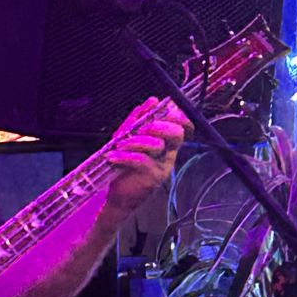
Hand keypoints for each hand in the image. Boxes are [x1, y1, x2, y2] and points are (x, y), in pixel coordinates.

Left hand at [104, 96, 190, 217]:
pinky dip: (124, 156)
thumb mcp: (127, 138)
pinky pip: (141, 160)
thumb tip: (152, 100)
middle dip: (159, 125)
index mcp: (166, 143)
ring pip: (156, 145)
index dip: (179, 116)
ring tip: (119, 145)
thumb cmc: (123, 165)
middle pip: (176, 133)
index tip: (166, 110)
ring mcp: (162, 167)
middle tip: (141, 128)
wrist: (117, 196)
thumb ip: (137, 120)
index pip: (184, 126)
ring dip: (135, 141)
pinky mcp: (152, 179)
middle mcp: (169, 155)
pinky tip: (112, 157)